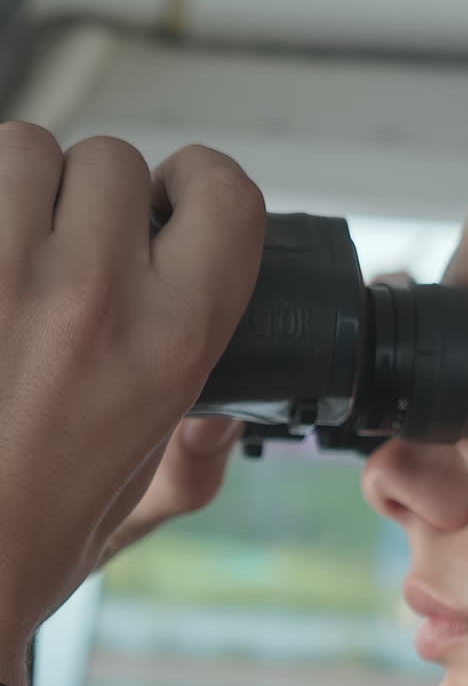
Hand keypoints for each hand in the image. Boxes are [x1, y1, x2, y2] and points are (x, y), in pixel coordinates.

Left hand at [0, 122, 264, 685]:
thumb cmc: (25, 535)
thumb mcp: (141, 503)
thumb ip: (198, 457)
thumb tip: (224, 414)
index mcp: (170, 346)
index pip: (226, 199)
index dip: (202, 186)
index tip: (178, 208)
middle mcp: (93, 298)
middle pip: (114, 162)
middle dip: (97, 201)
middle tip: (76, 259)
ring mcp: (1, 274)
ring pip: (25, 150)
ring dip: (21, 190)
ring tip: (13, 259)